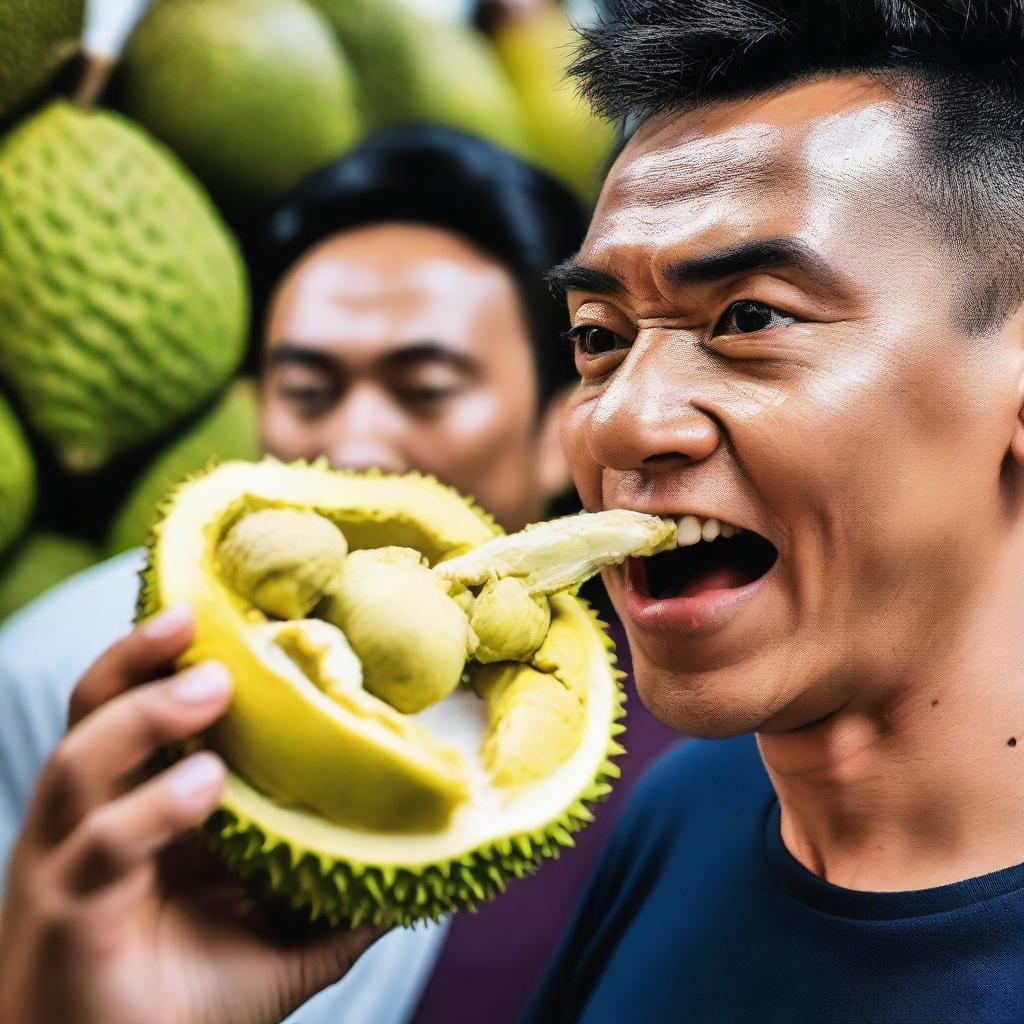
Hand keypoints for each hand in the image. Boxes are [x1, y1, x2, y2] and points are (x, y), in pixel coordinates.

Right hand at [0, 605, 380, 1023]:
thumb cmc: (187, 1002)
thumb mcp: (279, 932)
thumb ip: (340, 886)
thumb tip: (423, 851)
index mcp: (133, 809)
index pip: (131, 708)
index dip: (162, 656)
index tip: (218, 608)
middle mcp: (92, 823)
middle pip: (90, 712)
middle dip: (135, 657)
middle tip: (195, 618)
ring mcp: (69, 866)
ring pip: (79, 763)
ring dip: (145, 715)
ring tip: (212, 686)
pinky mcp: (70, 917)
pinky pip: (104, 847)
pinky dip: (154, 807)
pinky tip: (207, 784)